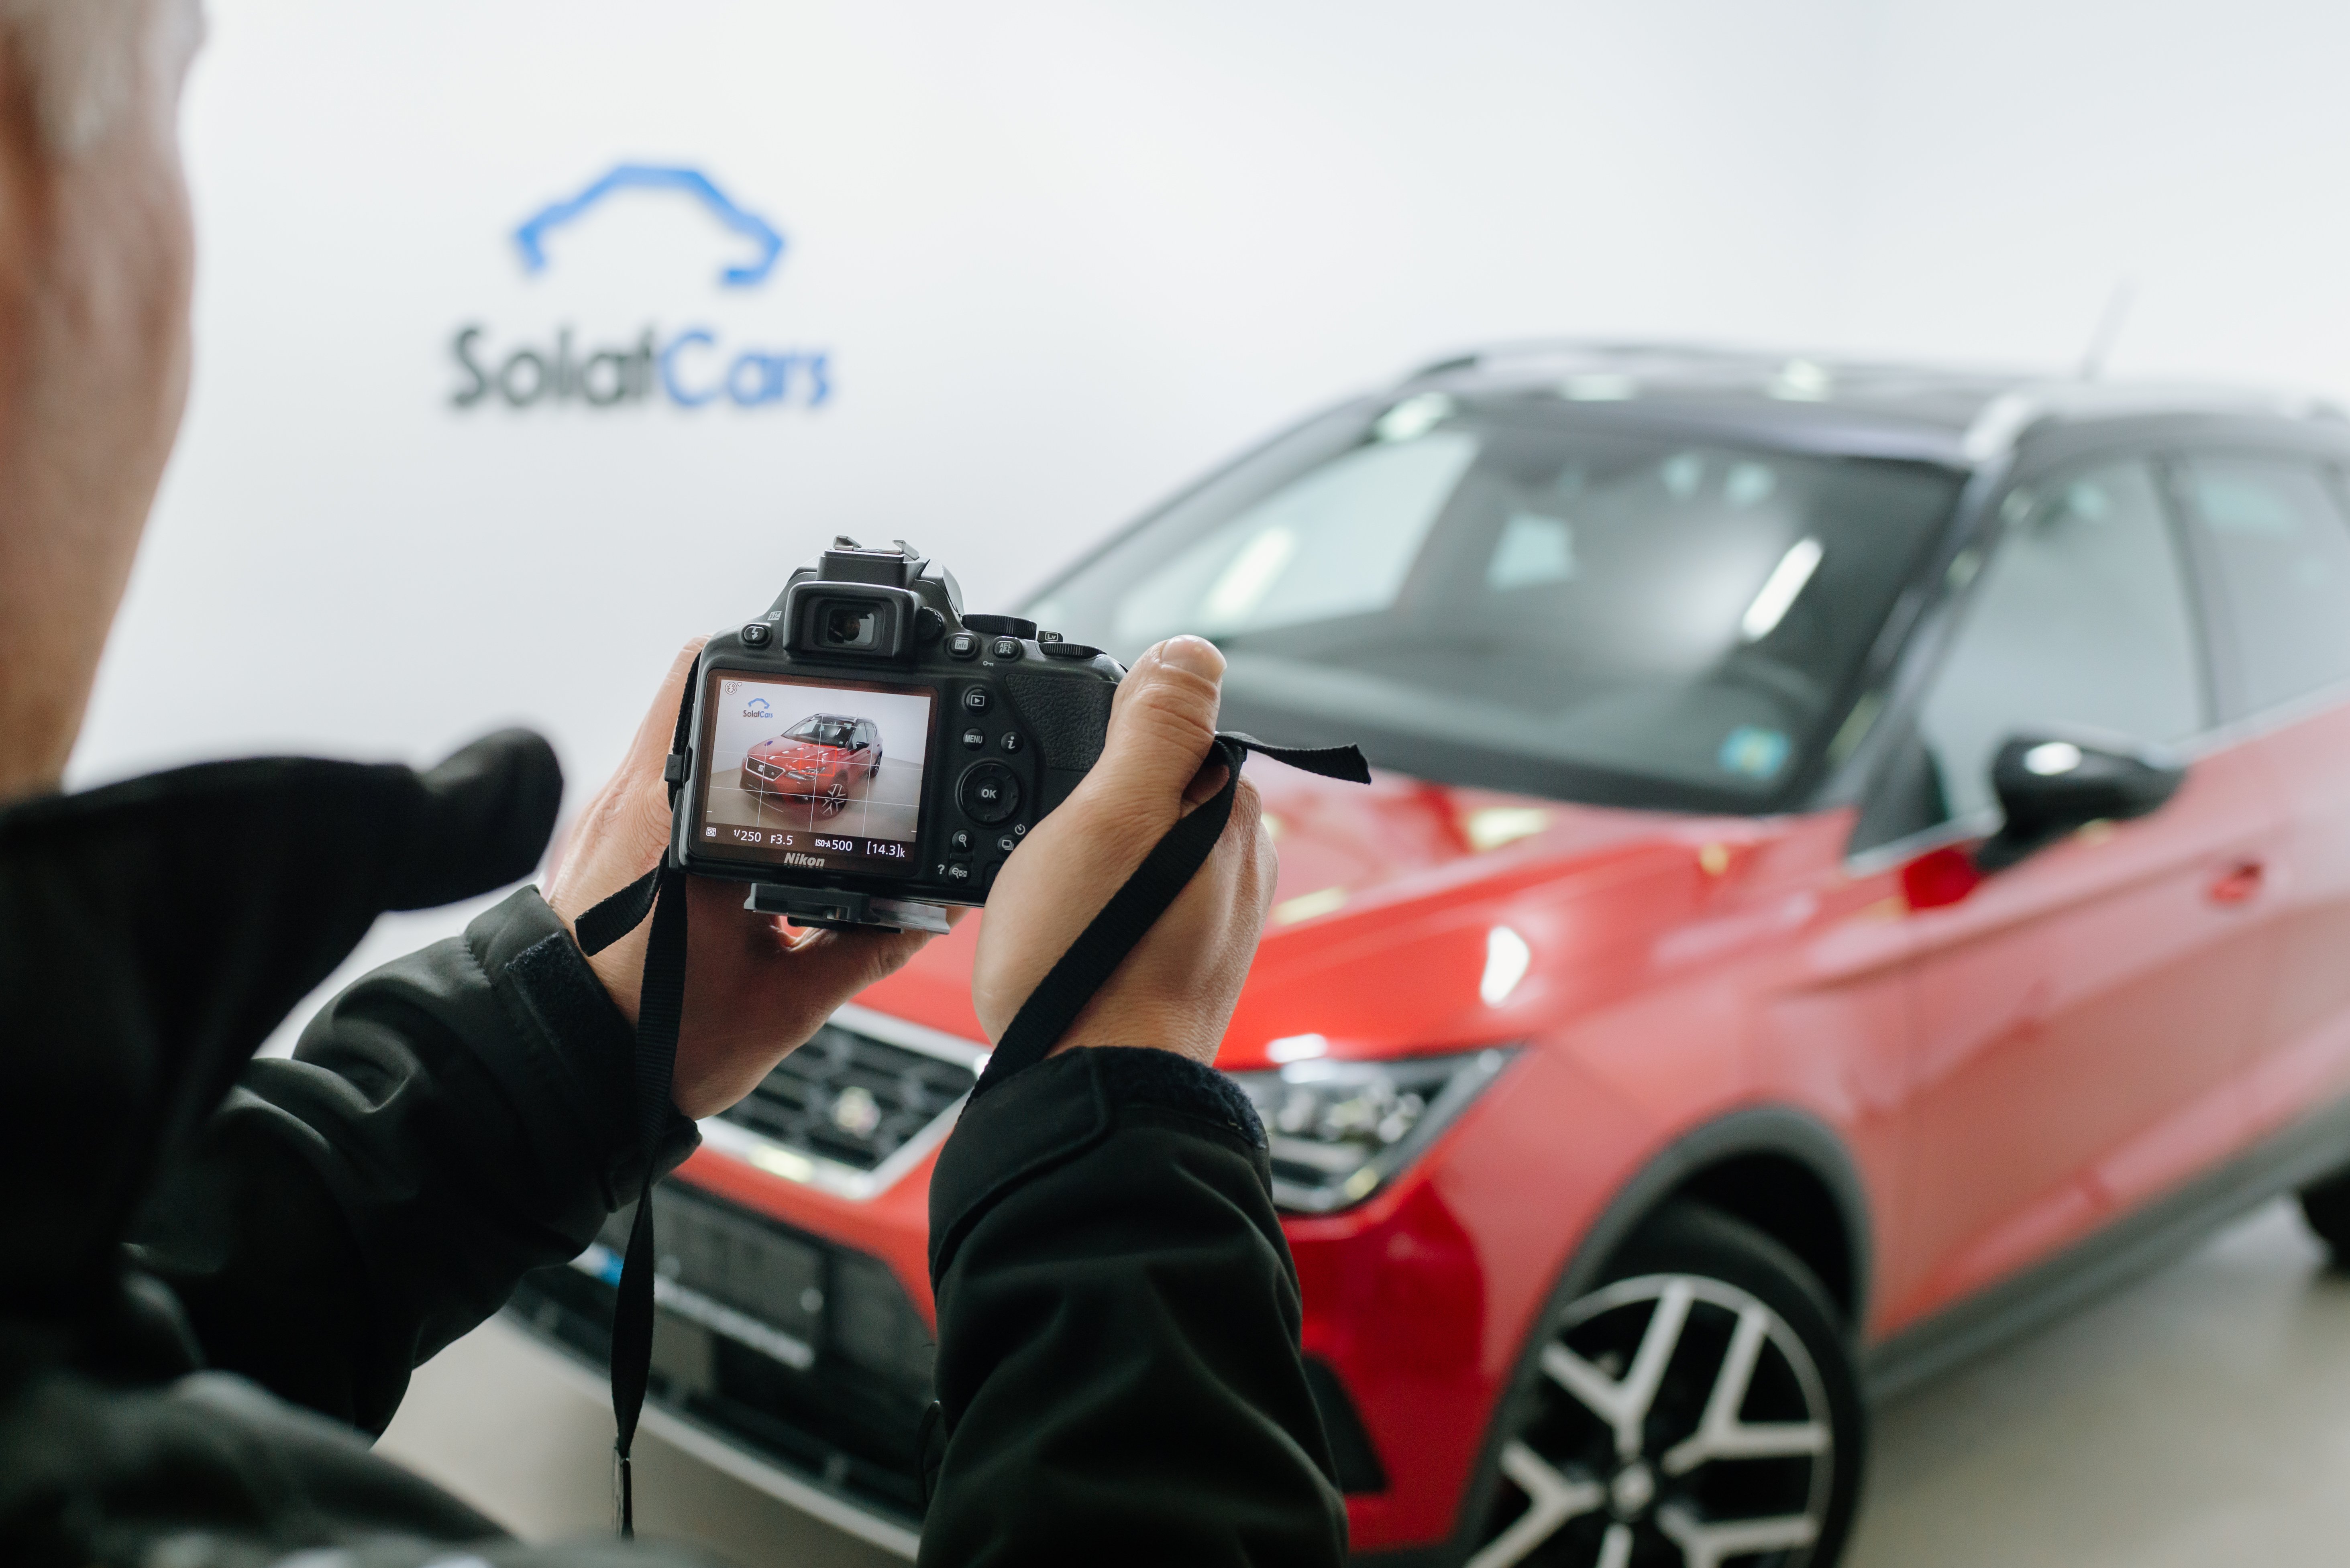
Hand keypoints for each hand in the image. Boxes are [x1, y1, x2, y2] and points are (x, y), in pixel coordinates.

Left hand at [544, 639, 954, 1118]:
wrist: (563, 1079)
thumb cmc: (655, 1046)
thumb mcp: (788, 1002)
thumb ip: (871, 947)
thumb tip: (934, 910)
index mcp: (676, 821)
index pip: (709, 674)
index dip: (774, 664)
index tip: (822, 682)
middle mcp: (629, 803)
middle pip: (694, 695)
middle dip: (765, 713)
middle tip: (820, 744)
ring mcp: (604, 822)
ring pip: (677, 744)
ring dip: (733, 758)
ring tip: (790, 802)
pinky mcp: (596, 848)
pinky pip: (659, 792)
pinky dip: (707, 802)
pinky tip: (745, 851)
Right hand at [973, 635, 1275, 1066]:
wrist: (1090, 1090)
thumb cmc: (1095, 957)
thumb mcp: (1112, 812)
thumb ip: (1158, 724)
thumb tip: (1191, 649)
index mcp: (1235, 810)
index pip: (1169, 728)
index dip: (1096, 744)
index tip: (1053, 788)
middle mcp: (1241, 861)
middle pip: (1151, 788)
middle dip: (1092, 802)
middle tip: (1047, 852)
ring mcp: (1214, 916)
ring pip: (1138, 848)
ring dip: (1088, 856)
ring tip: (1052, 898)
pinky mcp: (1181, 962)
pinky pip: (1130, 901)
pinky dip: (1093, 903)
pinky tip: (1066, 931)